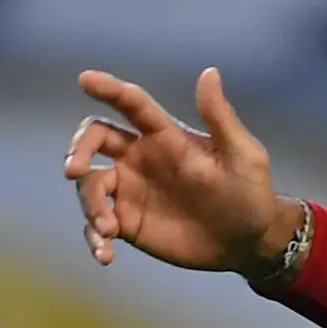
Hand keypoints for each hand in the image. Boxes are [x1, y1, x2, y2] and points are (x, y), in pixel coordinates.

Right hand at [64, 69, 304, 275]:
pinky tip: (105, 254)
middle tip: (74, 170)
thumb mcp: (243, 156)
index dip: (108, 89)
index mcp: (165, 136)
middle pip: (93, 140)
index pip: (131, 105)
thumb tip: (210, 72)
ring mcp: (130, 190)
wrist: (252, 241)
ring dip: (89, 204)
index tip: (86, 79)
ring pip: (89, 185)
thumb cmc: (251, 194)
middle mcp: (140, 158)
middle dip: (77, 148)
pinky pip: (98, 225)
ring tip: (108, 229)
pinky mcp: (128, 222)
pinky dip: (94, 237)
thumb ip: (221, 118)